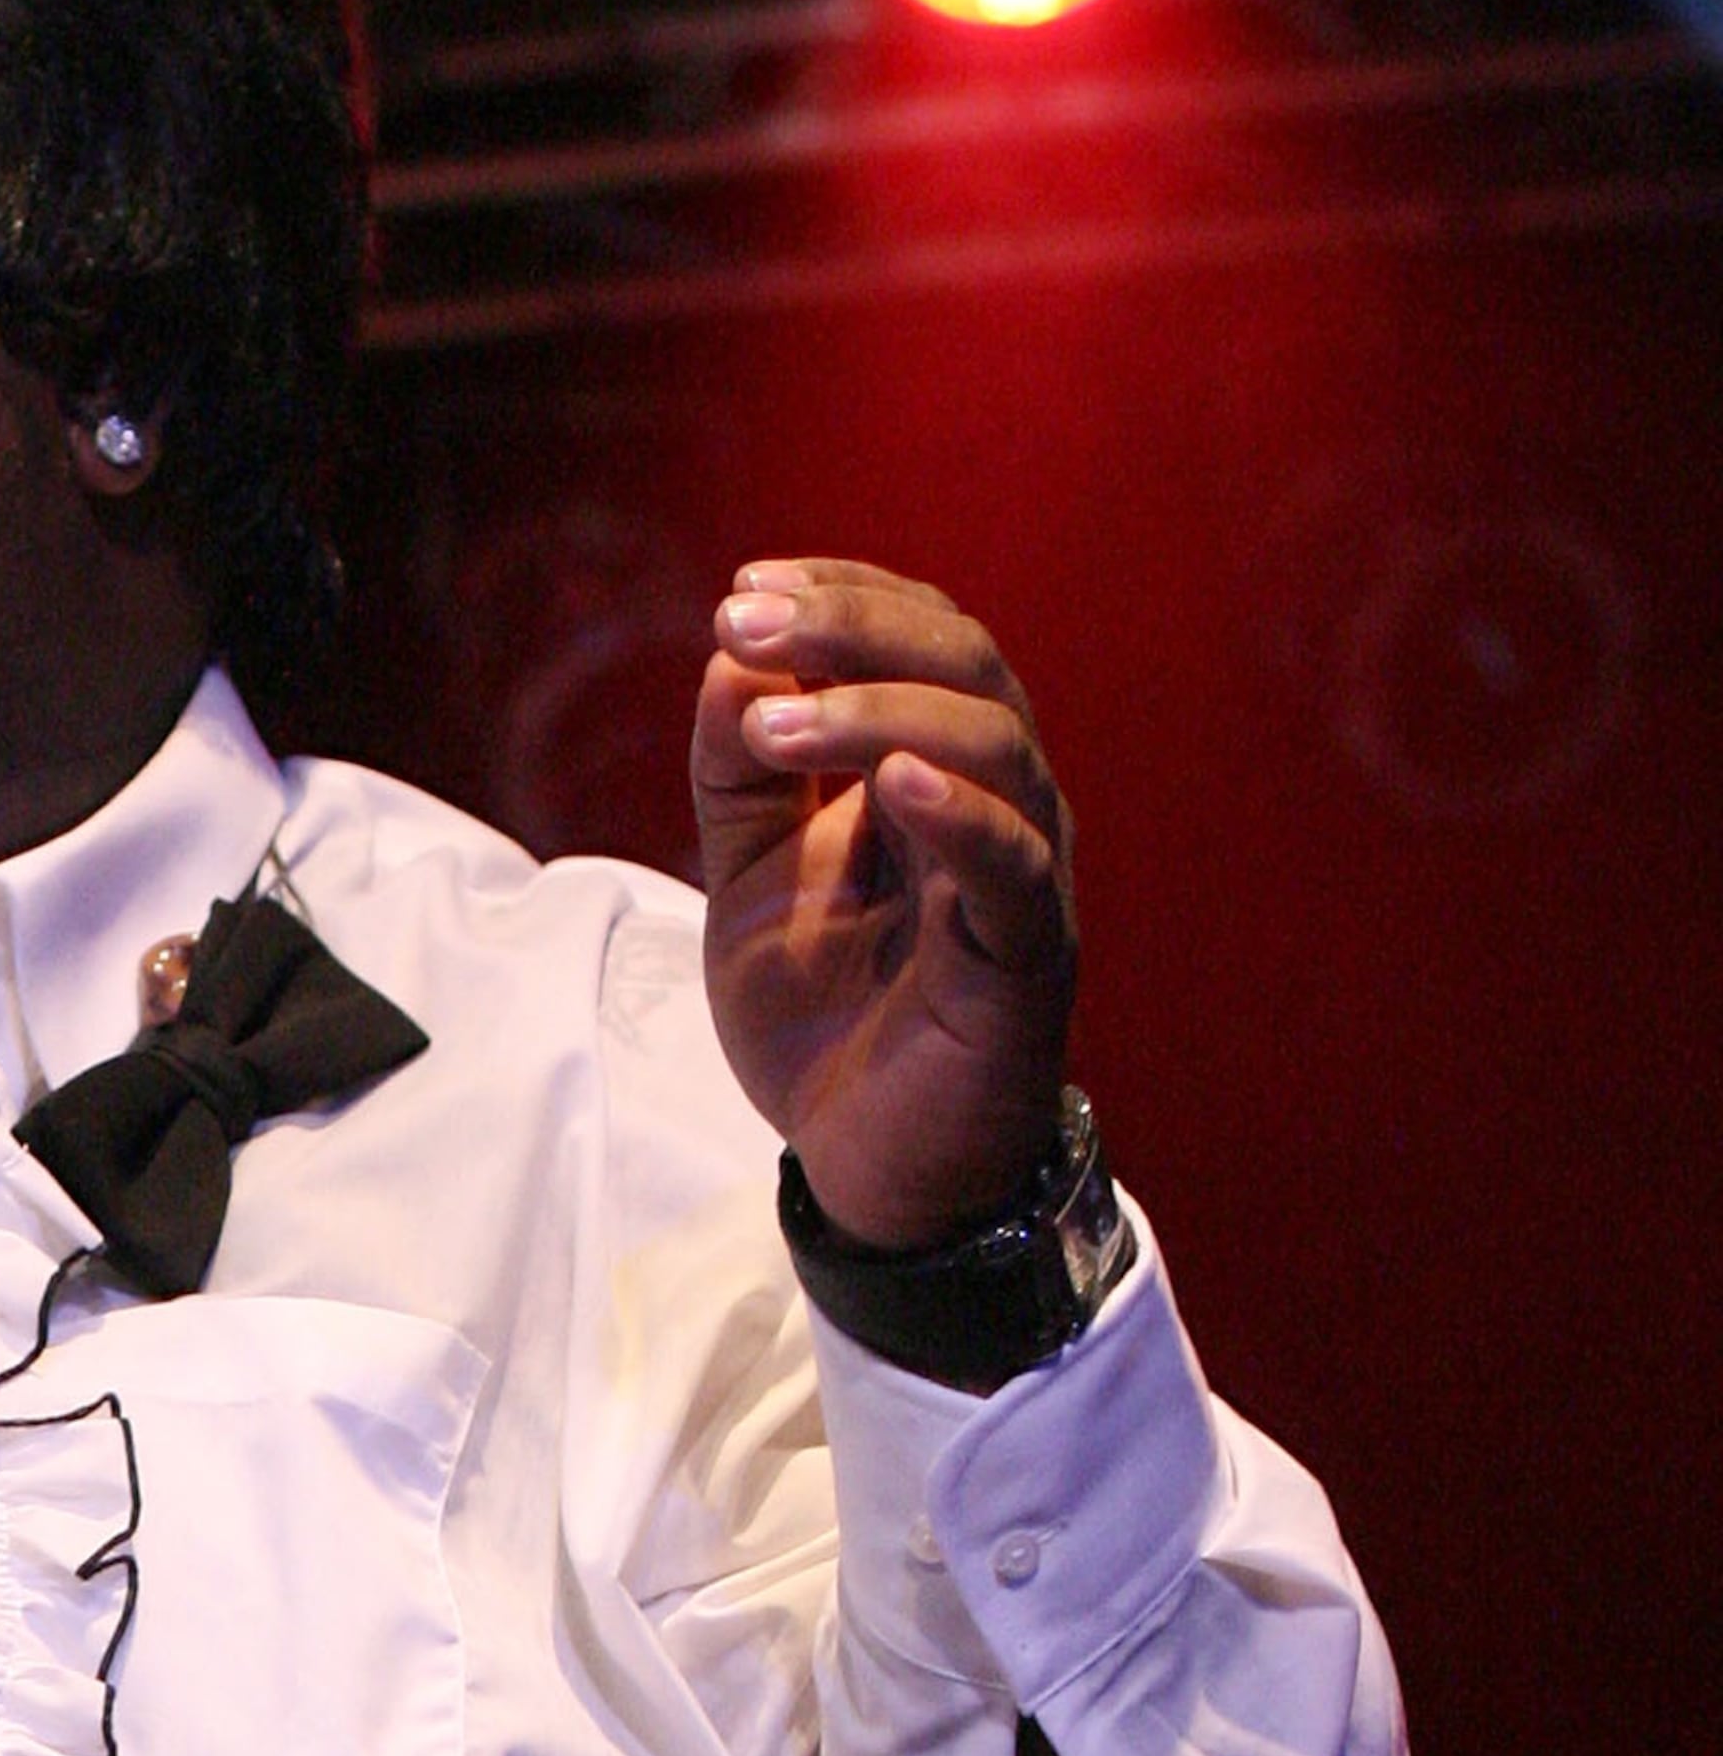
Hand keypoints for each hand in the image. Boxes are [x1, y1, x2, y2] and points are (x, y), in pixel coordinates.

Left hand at [691, 556, 1075, 1245]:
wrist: (866, 1166)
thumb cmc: (825, 1017)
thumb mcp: (749, 875)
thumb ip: (738, 774)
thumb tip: (732, 656)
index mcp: (938, 767)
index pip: (921, 638)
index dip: (843, 597)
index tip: (744, 589)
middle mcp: (998, 800)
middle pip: (964, 663)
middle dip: (854, 628)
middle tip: (748, 621)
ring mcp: (1022, 874)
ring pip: (991, 745)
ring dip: (878, 713)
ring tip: (776, 724)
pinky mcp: (1024, 960)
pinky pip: (1010, 867)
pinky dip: (957, 813)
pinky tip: (891, 782)